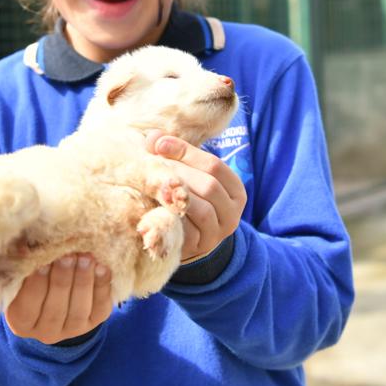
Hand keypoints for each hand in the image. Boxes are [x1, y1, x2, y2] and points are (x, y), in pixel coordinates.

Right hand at [5, 254, 111, 344]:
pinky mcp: (94, 322)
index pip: (27, 307)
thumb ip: (22, 264)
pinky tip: (102, 267)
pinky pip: (100, 308)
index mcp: (20, 321)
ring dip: (83, 281)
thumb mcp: (23, 274)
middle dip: (62, 280)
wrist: (57, 291)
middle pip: (55, 309)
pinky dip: (102, 286)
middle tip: (67, 256)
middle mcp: (45, 331)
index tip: (42, 263)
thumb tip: (22, 248)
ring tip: (86, 258)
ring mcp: (71, 330)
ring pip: (78, 310)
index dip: (35, 284)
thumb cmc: (33, 277)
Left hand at [145, 131, 246, 261]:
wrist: (184, 239)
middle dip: (177, 173)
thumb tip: (154, 137)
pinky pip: (187, 231)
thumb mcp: (186, 174)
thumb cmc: (185, 198)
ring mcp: (217, 233)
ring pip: (201, 209)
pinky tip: (154, 207)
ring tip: (154, 185)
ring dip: (175, 195)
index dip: (185, 152)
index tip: (159, 144)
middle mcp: (232, 213)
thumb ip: (172, 154)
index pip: (214, 165)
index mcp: (234, 190)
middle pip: (209, 186)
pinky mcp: (199, 248)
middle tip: (151, 165)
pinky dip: (171, 217)